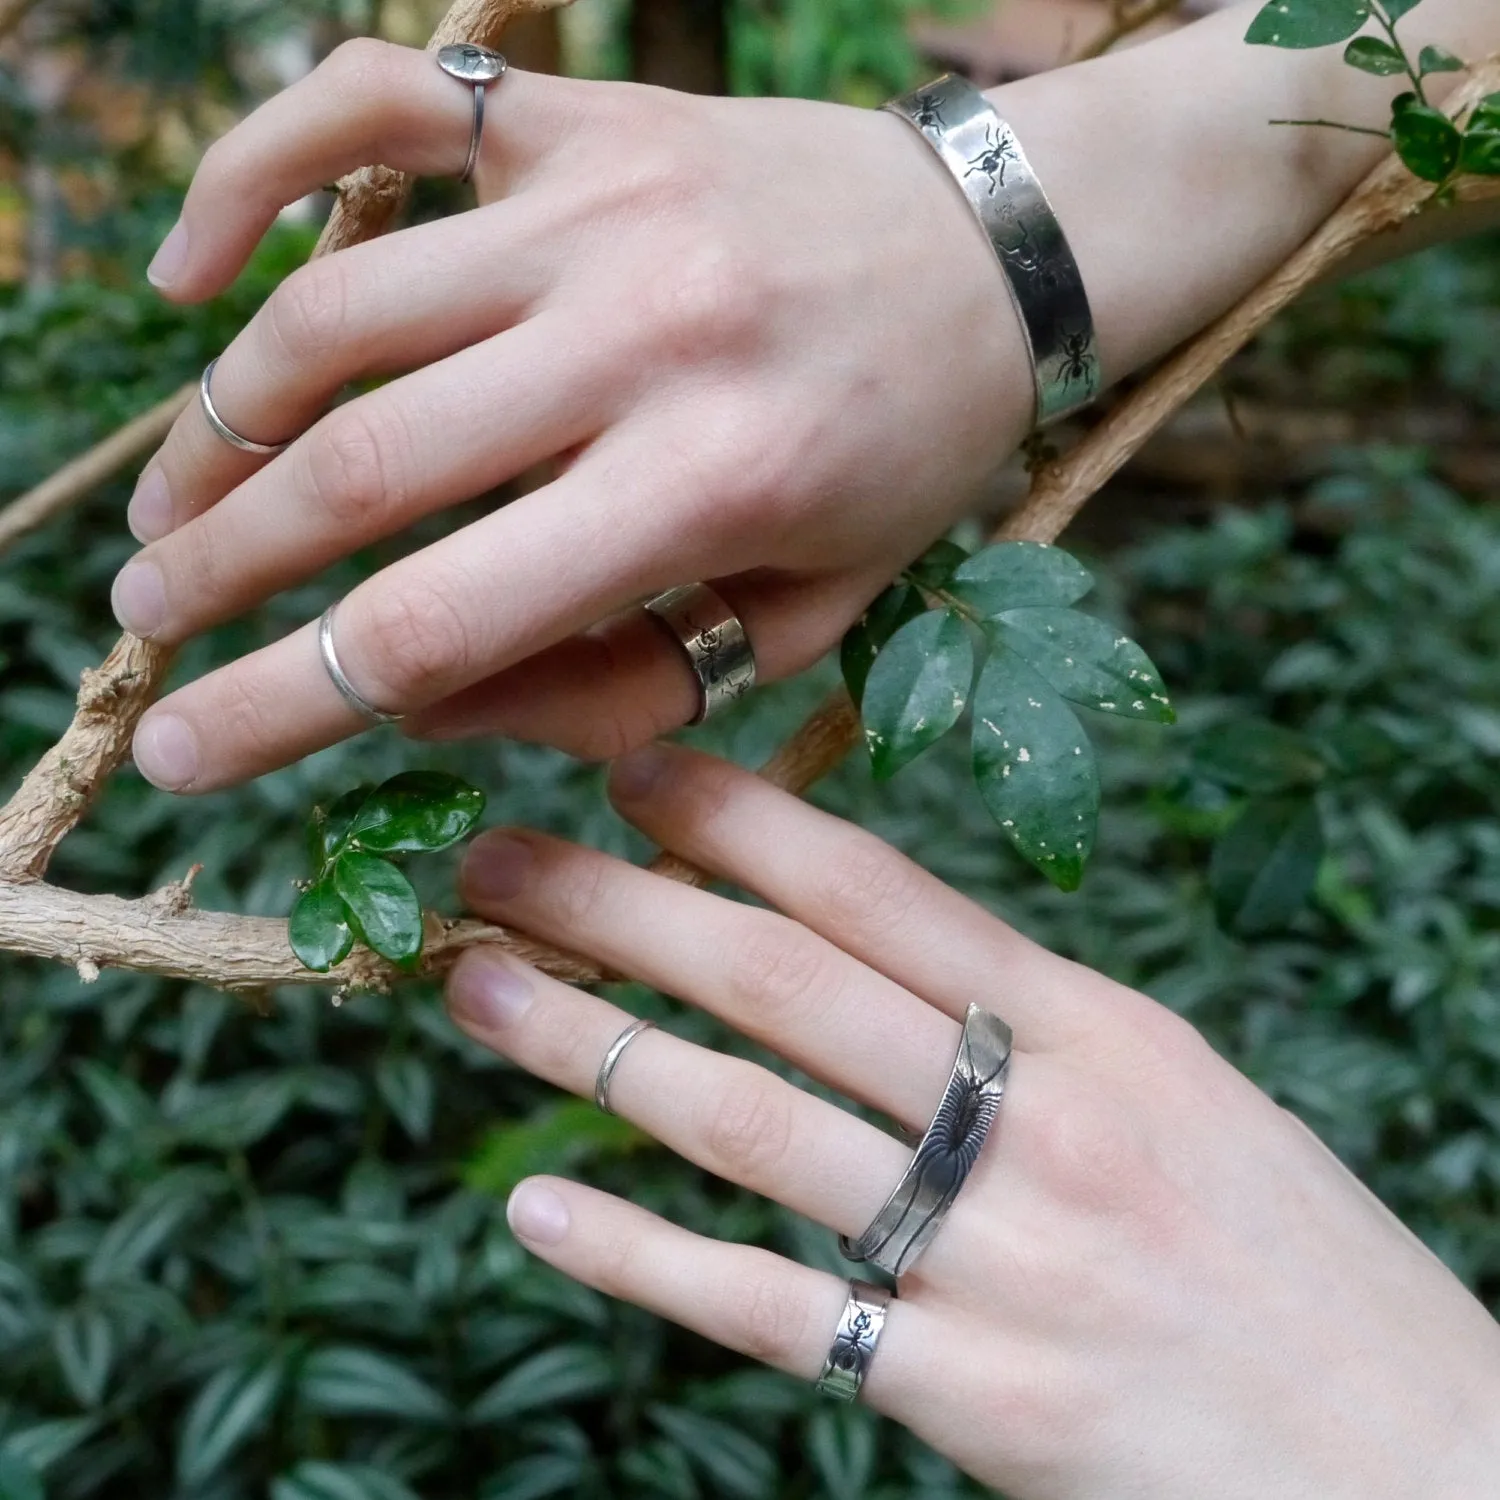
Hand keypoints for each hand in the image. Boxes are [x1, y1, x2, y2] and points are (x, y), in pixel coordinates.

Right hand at [114, 39, 1030, 792]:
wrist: (998, 255)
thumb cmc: (903, 460)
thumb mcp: (804, 620)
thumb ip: (618, 685)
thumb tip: (421, 701)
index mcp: (715, 482)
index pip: (446, 617)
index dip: (288, 702)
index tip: (179, 754)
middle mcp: (642, 331)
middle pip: (360, 468)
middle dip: (219, 569)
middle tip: (145, 626)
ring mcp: (599, 203)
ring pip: (335, 308)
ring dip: (218, 422)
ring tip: (177, 504)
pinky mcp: (580, 116)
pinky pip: (371, 106)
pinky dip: (250, 176)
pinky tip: (194, 274)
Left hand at [445, 746, 1499, 1499]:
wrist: (1422, 1470)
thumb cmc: (1294, 1262)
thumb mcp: (1183, 1095)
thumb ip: (1031, 1025)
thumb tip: (870, 949)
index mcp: (1102, 1030)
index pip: (886, 894)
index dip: (746, 825)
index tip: (632, 772)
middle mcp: (1040, 1124)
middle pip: (786, 987)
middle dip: (622, 910)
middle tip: (495, 863)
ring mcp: (998, 1260)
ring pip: (748, 1125)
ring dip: (594, 1050)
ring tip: (475, 996)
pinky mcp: (967, 1395)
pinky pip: (772, 1311)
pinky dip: (641, 1258)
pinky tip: (538, 1208)